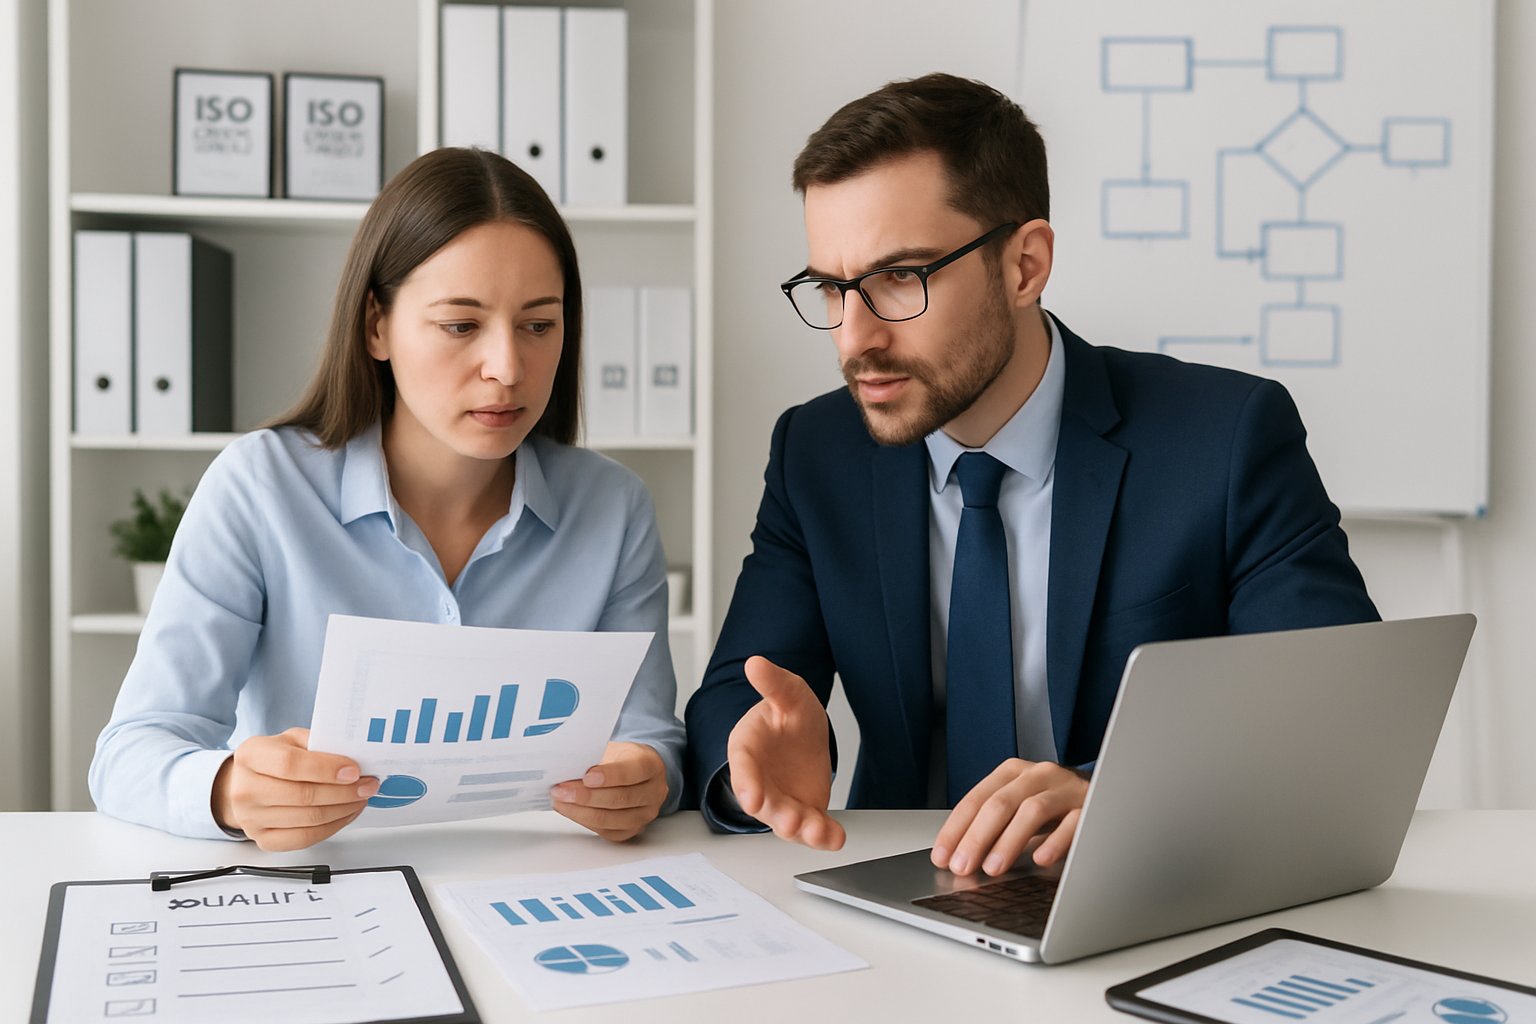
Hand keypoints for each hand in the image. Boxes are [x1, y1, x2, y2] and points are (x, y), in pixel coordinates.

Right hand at [211, 727, 378, 851]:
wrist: (246, 783)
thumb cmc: (274, 759)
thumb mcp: (291, 739)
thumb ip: (318, 743)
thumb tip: (353, 755)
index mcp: (251, 755)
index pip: (290, 764)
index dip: (326, 769)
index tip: (354, 770)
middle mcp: (245, 789)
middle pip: (303, 796)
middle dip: (344, 792)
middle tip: (368, 785)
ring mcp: (251, 819)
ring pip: (308, 819)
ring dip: (343, 809)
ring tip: (360, 798)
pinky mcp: (263, 840)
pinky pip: (304, 839)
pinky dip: (332, 827)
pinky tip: (345, 814)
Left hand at [551, 741, 668, 841]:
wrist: (635, 773)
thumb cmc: (622, 759)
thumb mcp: (613, 749)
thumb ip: (596, 759)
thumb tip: (567, 769)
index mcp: (651, 765)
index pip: (632, 772)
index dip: (608, 776)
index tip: (586, 777)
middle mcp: (654, 792)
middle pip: (620, 798)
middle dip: (586, 796)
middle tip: (561, 790)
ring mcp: (645, 814)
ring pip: (611, 818)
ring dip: (580, 811)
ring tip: (560, 801)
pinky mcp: (632, 830)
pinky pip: (606, 830)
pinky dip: (583, 821)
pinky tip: (569, 810)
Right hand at [725, 655, 844, 850]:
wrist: (805, 731)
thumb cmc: (788, 714)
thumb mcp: (788, 693)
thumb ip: (773, 683)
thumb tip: (756, 663)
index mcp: (747, 749)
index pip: (743, 768)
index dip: (747, 784)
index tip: (752, 798)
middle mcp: (760, 781)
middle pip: (765, 803)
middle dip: (777, 816)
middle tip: (790, 823)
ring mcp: (782, 799)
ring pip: (788, 821)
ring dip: (802, 830)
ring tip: (816, 834)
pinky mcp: (805, 810)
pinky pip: (813, 826)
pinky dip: (824, 835)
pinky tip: (837, 837)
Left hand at [931, 759, 1088, 875]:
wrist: (1109, 793)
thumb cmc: (1056, 807)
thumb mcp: (1022, 808)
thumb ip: (995, 826)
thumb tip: (960, 856)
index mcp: (1013, 772)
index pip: (977, 799)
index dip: (956, 829)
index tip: (942, 856)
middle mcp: (1038, 774)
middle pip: (1000, 803)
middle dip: (976, 837)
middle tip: (962, 866)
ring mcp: (1066, 788)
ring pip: (1033, 810)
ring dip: (1009, 841)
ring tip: (992, 868)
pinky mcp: (1092, 806)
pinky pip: (1073, 822)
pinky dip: (1055, 841)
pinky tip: (1040, 860)